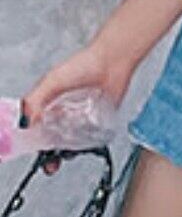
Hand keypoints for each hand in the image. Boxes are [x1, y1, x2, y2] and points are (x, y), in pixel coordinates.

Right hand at [19, 39, 134, 174]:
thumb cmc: (85, 64)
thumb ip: (35, 101)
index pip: (33, 126)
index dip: (31, 139)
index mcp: (47, 101)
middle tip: (50, 162)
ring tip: (67, 153)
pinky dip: (86, 144)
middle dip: (48, 152)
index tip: (32, 149)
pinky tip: (84, 145)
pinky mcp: (97, 119)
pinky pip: (90, 138)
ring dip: (67, 150)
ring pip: (69, 141)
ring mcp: (80, 116)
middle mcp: (63, 110)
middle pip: (50, 137)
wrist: (113, 61)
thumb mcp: (52, 81)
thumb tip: (26, 123)